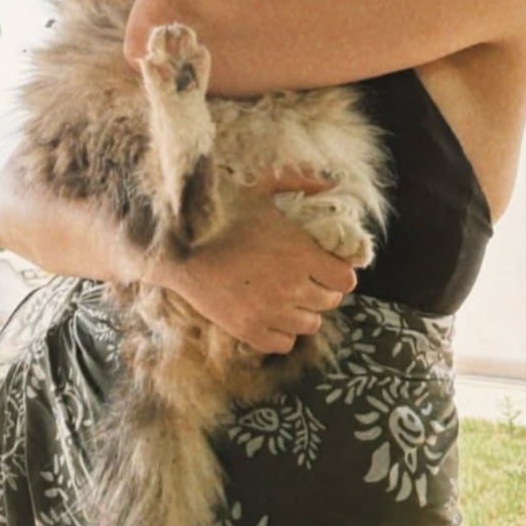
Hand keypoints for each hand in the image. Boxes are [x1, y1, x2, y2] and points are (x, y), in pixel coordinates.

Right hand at [162, 175, 355, 354]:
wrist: (179, 248)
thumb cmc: (221, 214)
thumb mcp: (259, 186)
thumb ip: (298, 181)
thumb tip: (330, 184)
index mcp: (300, 253)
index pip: (345, 279)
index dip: (339, 271)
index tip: (328, 265)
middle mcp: (291, 287)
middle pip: (330, 302)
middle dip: (323, 289)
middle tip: (308, 278)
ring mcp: (270, 312)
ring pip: (310, 324)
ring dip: (305, 310)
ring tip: (290, 296)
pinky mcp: (249, 331)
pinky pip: (284, 343)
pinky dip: (283, 331)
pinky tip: (273, 314)